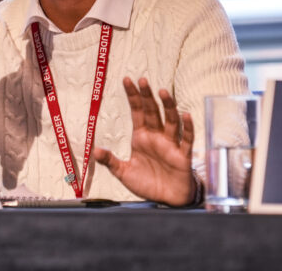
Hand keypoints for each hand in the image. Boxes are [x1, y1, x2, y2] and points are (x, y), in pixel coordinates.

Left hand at [93, 77, 195, 205]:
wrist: (166, 201)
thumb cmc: (147, 184)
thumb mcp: (124, 173)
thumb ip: (110, 162)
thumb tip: (95, 150)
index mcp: (141, 137)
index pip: (137, 111)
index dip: (133, 96)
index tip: (128, 80)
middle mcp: (156, 137)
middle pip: (152, 112)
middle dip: (147, 96)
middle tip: (143, 80)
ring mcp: (170, 144)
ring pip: (170, 121)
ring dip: (168, 106)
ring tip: (163, 92)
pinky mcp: (182, 156)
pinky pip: (186, 140)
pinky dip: (187, 128)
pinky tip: (185, 115)